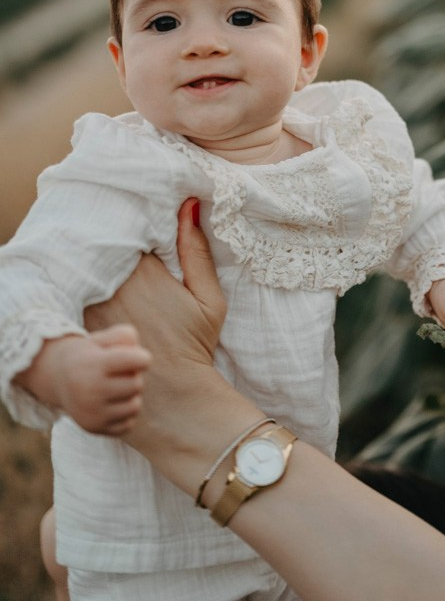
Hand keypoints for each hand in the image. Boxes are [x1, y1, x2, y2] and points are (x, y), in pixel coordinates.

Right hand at [17, 325, 150, 435]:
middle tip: (121, 373)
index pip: (132, 360)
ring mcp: (91, 413)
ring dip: (132, 396)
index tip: (140, 358)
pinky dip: (126, 414)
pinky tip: (114, 403)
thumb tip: (143, 360)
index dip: (143, 358)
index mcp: (93, 365)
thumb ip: (126, 336)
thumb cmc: (91, 355)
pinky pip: (128, 424)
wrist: (59, 378)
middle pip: (137, 384)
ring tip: (118, 388)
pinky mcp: (93, 428)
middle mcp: (90, 391)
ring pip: (134, 406)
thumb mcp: (104, 337)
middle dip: (134, 377)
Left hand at [84, 198, 225, 370]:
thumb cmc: (194, 346)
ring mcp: (91, 305)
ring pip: (90, 269)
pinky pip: (78, 294)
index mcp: (144, 271)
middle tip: (128, 252)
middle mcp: (112, 284)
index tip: (144, 233)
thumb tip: (188, 204)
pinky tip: (101, 298)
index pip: (130, 231)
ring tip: (118, 277)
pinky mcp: (80, 325)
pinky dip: (86, 289)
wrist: (170, 398)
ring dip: (99, 266)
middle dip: (114, 245)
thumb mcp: (208, 298)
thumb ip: (195, 250)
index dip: (136, 229)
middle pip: (106, 248)